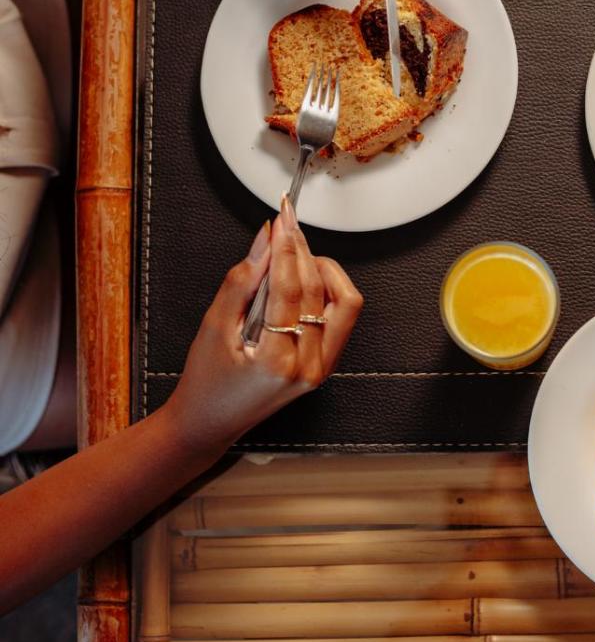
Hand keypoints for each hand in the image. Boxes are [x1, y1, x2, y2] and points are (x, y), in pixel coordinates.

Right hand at [165, 198, 362, 454]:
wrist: (209, 422)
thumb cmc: (205, 381)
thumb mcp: (213, 326)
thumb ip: (242, 280)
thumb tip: (265, 239)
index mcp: (277, 361)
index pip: (289, 289)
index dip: (286, 247)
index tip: (280, 219)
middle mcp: (308, 367)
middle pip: (317, 290)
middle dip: (301, 250)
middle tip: (285, 224)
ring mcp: (321, 368)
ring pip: (342, 301)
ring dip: (321, 269)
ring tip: (292, 254)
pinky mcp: (325, 365)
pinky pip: (340, 317)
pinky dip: (326, 290)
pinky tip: (302, 279)